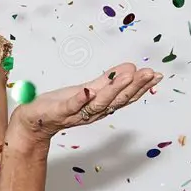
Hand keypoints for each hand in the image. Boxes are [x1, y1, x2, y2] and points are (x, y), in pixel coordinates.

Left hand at [10, 63, 162, 139]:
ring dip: (113, 90)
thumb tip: (131, 67)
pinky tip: (88, 91)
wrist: (34, 122)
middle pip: (117, 100)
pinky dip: (79, 100)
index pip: (125, 97)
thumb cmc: (61, 104)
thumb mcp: (88, 90)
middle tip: (149, 73)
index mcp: (101, 106)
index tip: (156, 75)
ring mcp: (76, 113)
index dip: (141, 87)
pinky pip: (70, 106)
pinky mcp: (58, 112)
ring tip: (128, 76)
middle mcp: (92, 112)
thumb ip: (108, 80)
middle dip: (135, 86)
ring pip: (98, 104)